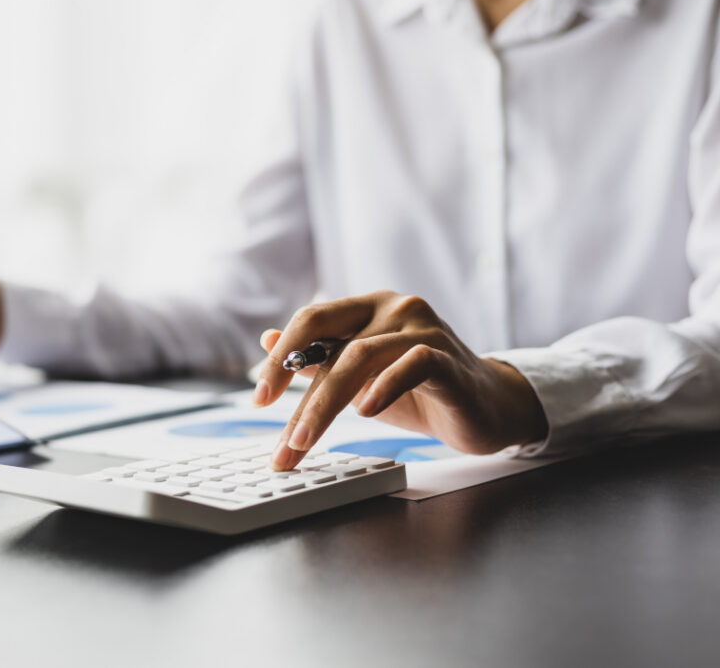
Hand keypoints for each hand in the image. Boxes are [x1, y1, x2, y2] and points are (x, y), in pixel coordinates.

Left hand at [254, 291, 547, 469]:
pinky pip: (413, 364)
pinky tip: (367, 412)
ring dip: (326, 405)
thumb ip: (320, 358)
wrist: (489, 407)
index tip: (259, 398)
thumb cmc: (422, 391)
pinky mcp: (449, 358)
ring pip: (361, 357)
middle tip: (282, 440)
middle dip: (297, 395)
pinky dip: (385, 386)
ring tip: (306, 441)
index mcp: (368, 308)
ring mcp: (424, 329)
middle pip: (331, 342)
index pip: (312, 320)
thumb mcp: (362, 377)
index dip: (280, 358)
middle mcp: (394, 308)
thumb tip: (267, 341)